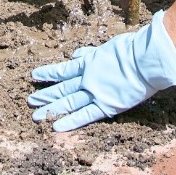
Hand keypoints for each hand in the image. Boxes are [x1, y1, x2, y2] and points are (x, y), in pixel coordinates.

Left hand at [28, 11, 175, 131]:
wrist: (145, 59)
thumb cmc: (132, 50)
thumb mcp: (107, 47)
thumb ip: (90, 53)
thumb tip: (74, 55)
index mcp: (90, 63)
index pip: (64, 70)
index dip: (49, 73)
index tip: (35, 76)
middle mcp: (88, 79)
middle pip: (63, 88)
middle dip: (46, 95)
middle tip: (30, 101)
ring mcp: (95, 93)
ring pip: (68, 102)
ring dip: (51, 108)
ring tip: (35, 115)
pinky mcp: (106, 106)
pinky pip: (85, 115)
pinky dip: (70, 121)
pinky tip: (55, 127)